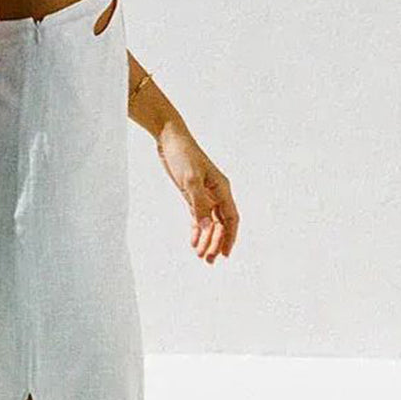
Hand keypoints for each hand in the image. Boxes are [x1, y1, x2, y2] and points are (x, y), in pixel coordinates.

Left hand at [156, 120, 238, 262]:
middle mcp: (216, 193)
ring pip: (210, 222)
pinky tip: (193, 242)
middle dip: (216, 242)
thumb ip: (199, 205)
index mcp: (222, 189)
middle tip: (208, 260)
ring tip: (200, 256)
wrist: (169, 139)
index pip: (230, 218)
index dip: (230, 237)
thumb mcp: (190, 180)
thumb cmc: (182, 155)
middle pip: (221, 224)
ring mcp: (205, 194)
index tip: (225, 254)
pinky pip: (198, 217)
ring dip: (206, 239)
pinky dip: (197, 229)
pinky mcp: (192, 194)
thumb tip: (207, 229)